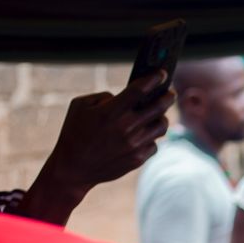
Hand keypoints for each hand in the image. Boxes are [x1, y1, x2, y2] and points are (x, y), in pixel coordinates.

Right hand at [43, 72, 172, 191]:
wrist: (73, 168)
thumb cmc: (74, 132)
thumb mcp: (80, 106)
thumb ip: (103, 97)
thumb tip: (123, 97)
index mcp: (110, 112)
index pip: (139, 90)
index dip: (154, 79)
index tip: (162, 74)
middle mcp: (125, 128)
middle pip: (157, 107)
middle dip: (167, 96)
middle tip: (170, 93)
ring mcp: (134, 145)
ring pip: (161, 126)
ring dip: (162, 117)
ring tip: (159, 113)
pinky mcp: (138, 159)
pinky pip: (154, 144)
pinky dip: (151, 137)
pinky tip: (146, 133)